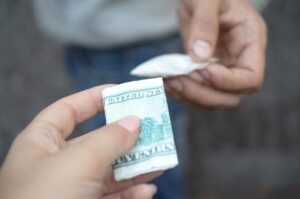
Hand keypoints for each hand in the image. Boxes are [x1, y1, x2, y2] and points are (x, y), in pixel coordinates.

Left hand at [0, 86, 159, 198]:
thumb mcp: (79, 161)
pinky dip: (130, 193)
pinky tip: (147, 190)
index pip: (67, 111)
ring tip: (159, 159)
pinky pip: (111, 197)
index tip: (119, 92)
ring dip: (135, 166)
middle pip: (96, 141)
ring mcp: (70, 190)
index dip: (92, 99)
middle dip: (125, 136)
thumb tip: (134, 121)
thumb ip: (109, 138)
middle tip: (151, 128)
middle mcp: (55, 165)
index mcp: (41, 144)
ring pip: (109, 171)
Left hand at [165, 0, 266, 108]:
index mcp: (250, 42)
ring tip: (168, 82)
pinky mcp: (205, 72)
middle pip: (231, 96)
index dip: (227, 82)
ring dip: (190, 96)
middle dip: (203, 94)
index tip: (202, 69)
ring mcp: (222, 69)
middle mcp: (239, 60)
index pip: (250, 78)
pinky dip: (183, 93)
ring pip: (213, 99)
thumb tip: (200, 57)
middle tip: (176, 80)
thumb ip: (205, 24)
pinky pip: (198, 92)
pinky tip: (167, 82)